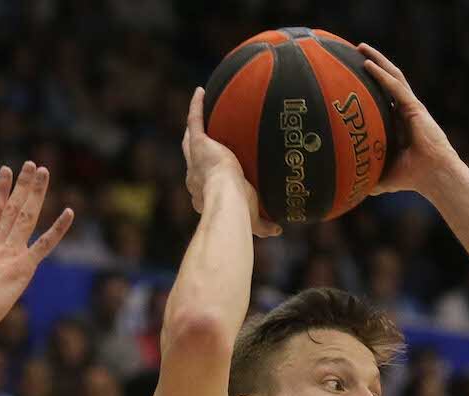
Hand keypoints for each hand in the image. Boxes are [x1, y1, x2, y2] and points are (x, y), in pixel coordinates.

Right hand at [0, 163, 72, 335]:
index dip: (0, 192)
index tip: (6, 171)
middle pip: (12, 209)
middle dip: (22, 186)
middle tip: (32, 164)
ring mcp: (9, 255)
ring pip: (26, 216)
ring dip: (35, 193)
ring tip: (43, 170)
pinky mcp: (21, 267)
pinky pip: (44, 245)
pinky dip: (58, 229)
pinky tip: (70, 212)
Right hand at [181, 88, 279, 236]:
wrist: (228, 201)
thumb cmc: (239, 213)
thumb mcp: (253, 220)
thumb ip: (265, 225)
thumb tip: (278, 229)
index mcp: (204, 194)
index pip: (203, 185)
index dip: (206, 180)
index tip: (215, 174)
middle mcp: (195, 176)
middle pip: (192, 159)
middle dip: (195, 151)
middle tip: (203, 141)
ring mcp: (195, 158)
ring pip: (190, 139)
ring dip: (193, 126)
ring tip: (200, 111)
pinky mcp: (198, 143)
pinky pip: (194, 120)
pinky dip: (196, 106)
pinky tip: (201, 92)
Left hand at [356, 44, 463, 196]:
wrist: (433, 177)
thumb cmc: (412, 178)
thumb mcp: (383, 175)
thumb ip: (369, 174)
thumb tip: (350, 186)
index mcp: (399, 122)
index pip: (382, 97)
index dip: (370, 84)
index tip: (352, 75)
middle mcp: (405, 110)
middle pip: (387, 80)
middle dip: (373, 63)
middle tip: (354, 50)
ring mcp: (411, 106)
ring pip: (392, 76)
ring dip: (377, 60)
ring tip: (361, 48)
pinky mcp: (414, 107)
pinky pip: (395, 87)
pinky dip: (381, 75)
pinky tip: (368, 64)